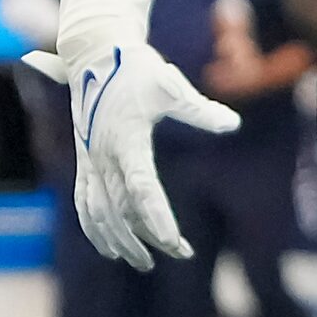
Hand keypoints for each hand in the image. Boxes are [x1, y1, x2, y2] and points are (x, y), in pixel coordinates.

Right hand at [23, 40, 239, 268]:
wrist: (95, 53)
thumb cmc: (137, 69)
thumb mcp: (172, 86)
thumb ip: (200, 109)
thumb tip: (232, 124)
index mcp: (125, 140)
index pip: (142, 190)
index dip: (157, 219)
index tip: (174, 241)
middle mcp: (101, 156)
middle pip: (122, 210)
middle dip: (147, 238)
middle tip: (179, 254)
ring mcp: (89, 161)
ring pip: (99, 214)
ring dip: (120, 241)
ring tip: (144, 262)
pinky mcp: (84, 161)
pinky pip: (84, 204)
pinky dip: (95, 230)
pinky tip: (110, 248)